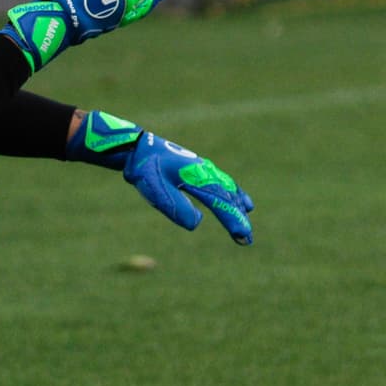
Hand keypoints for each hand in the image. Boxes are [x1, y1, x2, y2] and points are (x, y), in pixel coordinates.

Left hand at [66, 110, 254, 244]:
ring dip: (237, 202)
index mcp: (197, 177)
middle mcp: (205, 172)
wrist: (137, 148)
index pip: (220, 202)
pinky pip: (221, 181)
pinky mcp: (197, 169)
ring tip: (248, 213)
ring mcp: (202, 168)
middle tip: (247, 238)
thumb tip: (198, 222)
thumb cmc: (146, 170)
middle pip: (227, 196)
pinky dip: (232, 191)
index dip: (232, 219)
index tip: (243, 236)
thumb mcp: (157, 192)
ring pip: (227, 187)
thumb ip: (177, 208)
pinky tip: (237, 197)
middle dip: (238, 216)